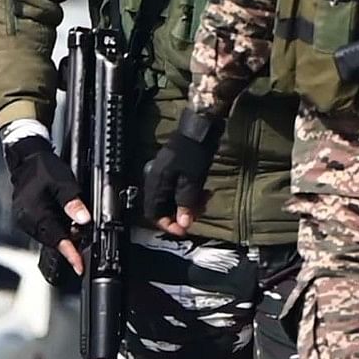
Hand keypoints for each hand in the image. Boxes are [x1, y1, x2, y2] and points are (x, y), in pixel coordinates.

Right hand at [4, 133, 89, 286]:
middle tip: (84, 249)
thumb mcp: (64, 182)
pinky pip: (42, 230)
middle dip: (68, 246)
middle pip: (51, 241)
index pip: (56, 238)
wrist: (26, 159)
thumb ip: (73, 203)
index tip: (79, 265)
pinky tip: (63, 225)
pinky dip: (54, 231)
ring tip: (76, 232)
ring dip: (62, 238)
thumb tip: (84, 219)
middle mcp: (27, 220)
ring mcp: (25, 220)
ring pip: (47, 237)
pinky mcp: (26, 219)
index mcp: (35, 212)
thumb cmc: (42, 168)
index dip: (70, 253)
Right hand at [141, 110, 217, 237]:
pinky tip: (205, 192)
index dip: (168, 224)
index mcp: (156, 183)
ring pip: (174, 200)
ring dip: (189, 205)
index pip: (153, 213)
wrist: (200, 127)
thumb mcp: (191, 181)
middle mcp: (158, 181)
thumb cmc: (193, 152)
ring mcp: (167, 175)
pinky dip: (191, 195)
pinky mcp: (177, 171)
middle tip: (198, 214)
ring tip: (205, 201)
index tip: (184, 230)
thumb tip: (183, 224)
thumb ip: (186, 203)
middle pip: (164, 208)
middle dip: (182, 215)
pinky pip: (180, 190)